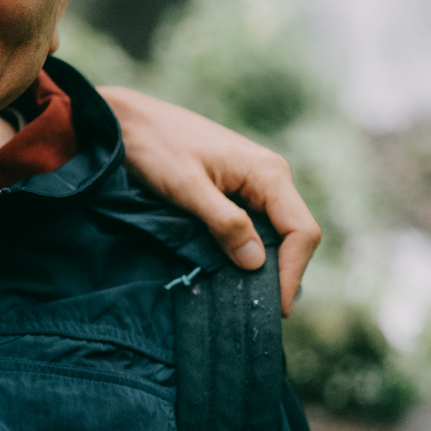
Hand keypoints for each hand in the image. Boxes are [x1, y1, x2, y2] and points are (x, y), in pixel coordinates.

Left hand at [100, 86, 320, 315]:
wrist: (128, 120)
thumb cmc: (155, 147)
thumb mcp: (187, 189)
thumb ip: (224, 223)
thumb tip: (257, 263)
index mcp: (268, 173)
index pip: (302, 231)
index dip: (294, 273)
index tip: (276, 307)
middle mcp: (270, 176)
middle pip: (295, 234)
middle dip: (283, 272)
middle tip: (263, 310)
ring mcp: (254, 181)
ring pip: (275, 232)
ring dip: (266, 264)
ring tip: (248, 297)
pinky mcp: (236, 187)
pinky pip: (255, 224)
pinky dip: (249, 249)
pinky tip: (233, 270)